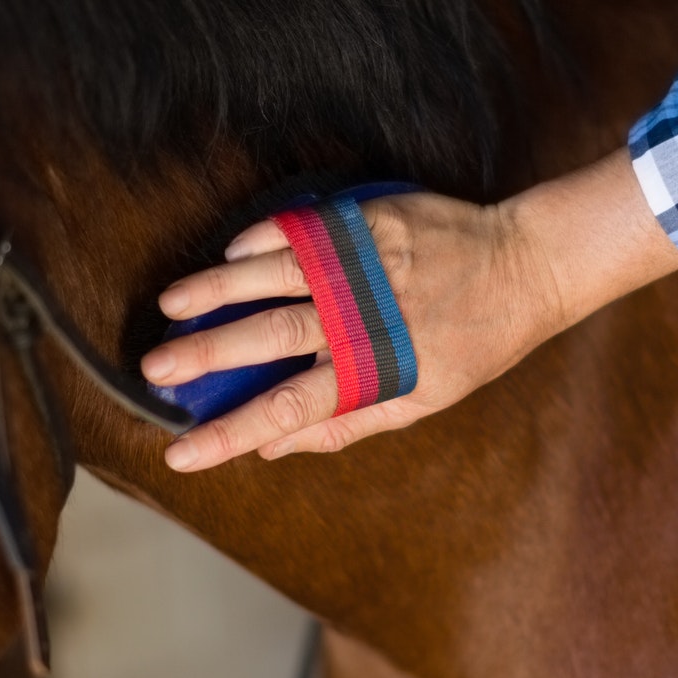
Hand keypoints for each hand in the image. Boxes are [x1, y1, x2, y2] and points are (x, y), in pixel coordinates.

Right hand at [140, 148, 677, 470]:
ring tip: (170, 305)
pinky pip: (302, 229)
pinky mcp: (368, 221)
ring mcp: (361, 264)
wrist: (525, 265)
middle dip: (204, 356)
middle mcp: (359, 316)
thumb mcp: (421, 399)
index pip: (286, 410)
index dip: (230, 435)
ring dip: (216, 290)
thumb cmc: (472, 342)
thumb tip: (278, 448)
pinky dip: (261, 241)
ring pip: (273, 275)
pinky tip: (229, 254)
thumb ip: (348, 423)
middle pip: (266, 338)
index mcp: (371, 369)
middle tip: (152, 370)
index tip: (181, 456)